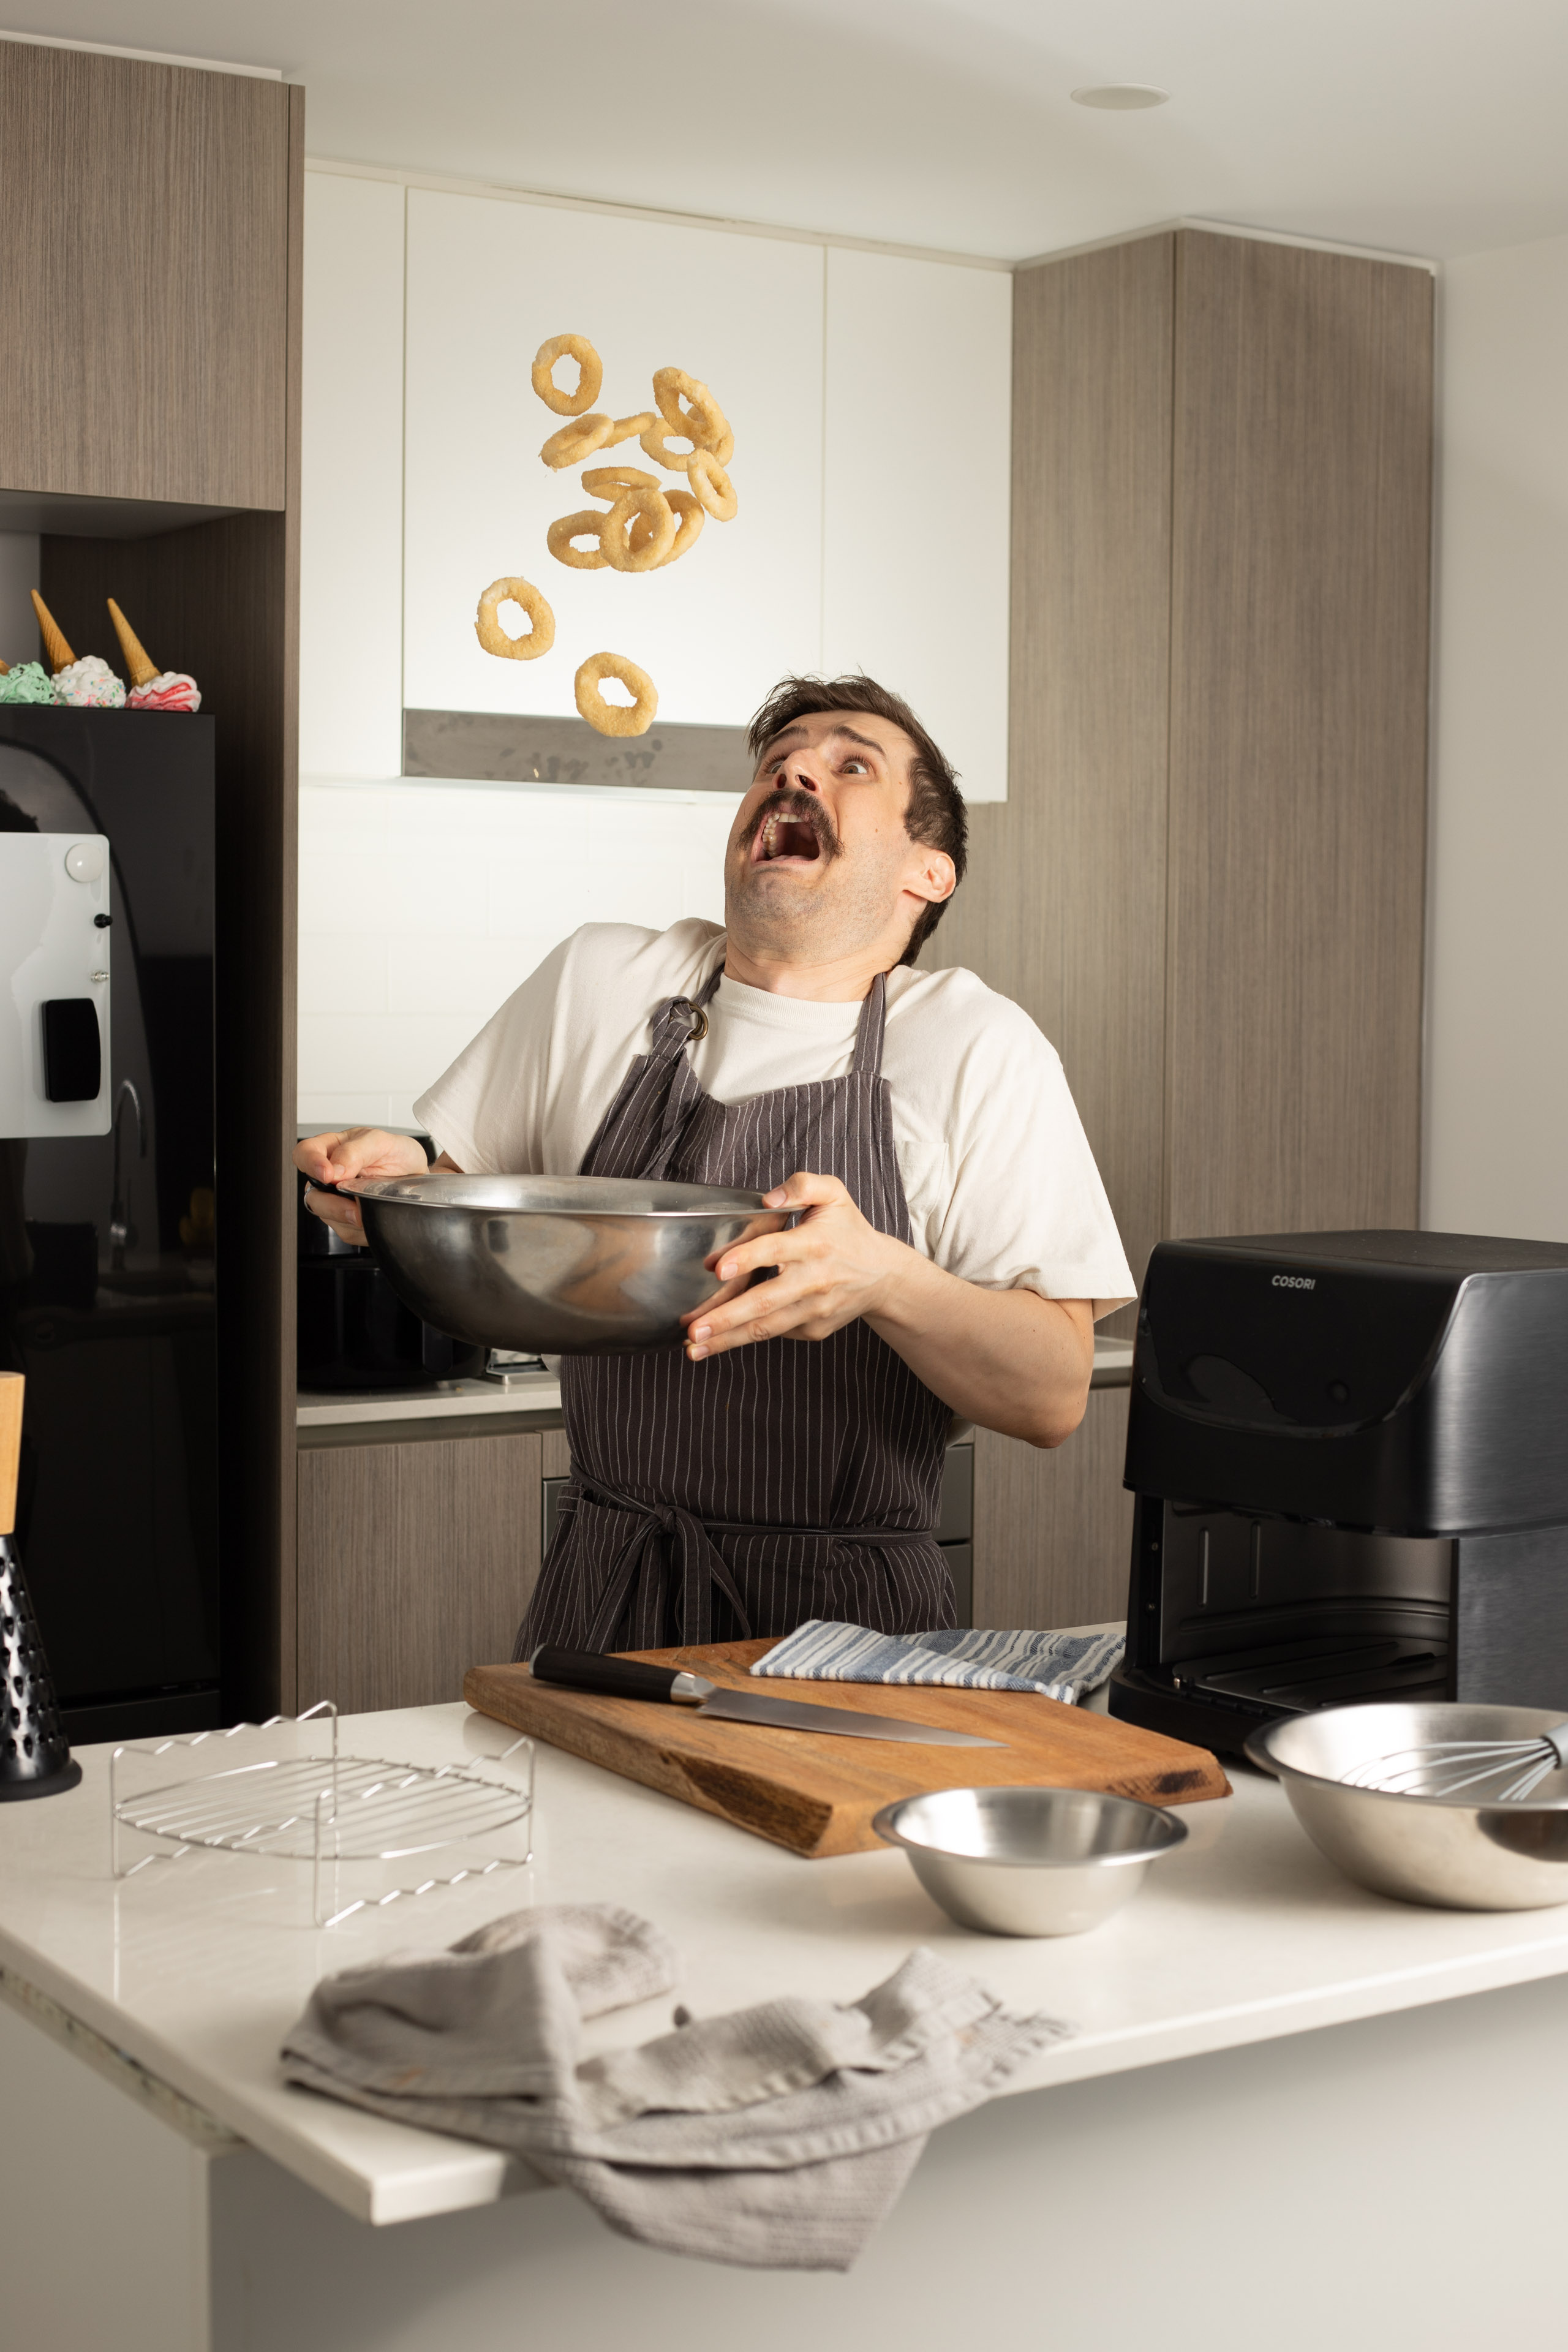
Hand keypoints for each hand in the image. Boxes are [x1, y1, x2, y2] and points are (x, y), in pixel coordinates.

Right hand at [294, 1127, 428, 1246]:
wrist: (417, 1178)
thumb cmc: (398, 1154)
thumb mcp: (382, 1142)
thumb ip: (356, 1151)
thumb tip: (335, 1169)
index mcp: (333, 1148)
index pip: (305, 1153)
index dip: (310, 1163)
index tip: (328, 1174)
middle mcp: (330, 1175)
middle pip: (312, 1194)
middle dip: (332, 1205)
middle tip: (354, 1206)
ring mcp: (336, 1199)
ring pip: (327, 1216)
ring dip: (349, 1219)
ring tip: (370, 1210)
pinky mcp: (347, 1220)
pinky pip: (345, 1231)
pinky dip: (361, 1229)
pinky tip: (373, 1217)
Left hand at [681, 1171, 904, 1359]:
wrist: (881, 1275)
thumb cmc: (848, 1231)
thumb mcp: (834, 1194)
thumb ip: (803, 1185)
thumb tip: (769, 1199)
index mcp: (814, 1244)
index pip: (776, 1250)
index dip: (746, 1258)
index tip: (717, 1268)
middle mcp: (814, 1281)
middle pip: (765, 1301)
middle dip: (726, 1317)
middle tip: (693, 1327)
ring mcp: (813, 1310)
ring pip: (766, 1328)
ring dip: (727, 1339)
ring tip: (694, 1347)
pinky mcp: (812, 1329)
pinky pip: (775, 1333)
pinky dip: (745, 1338)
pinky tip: (720, 1340)